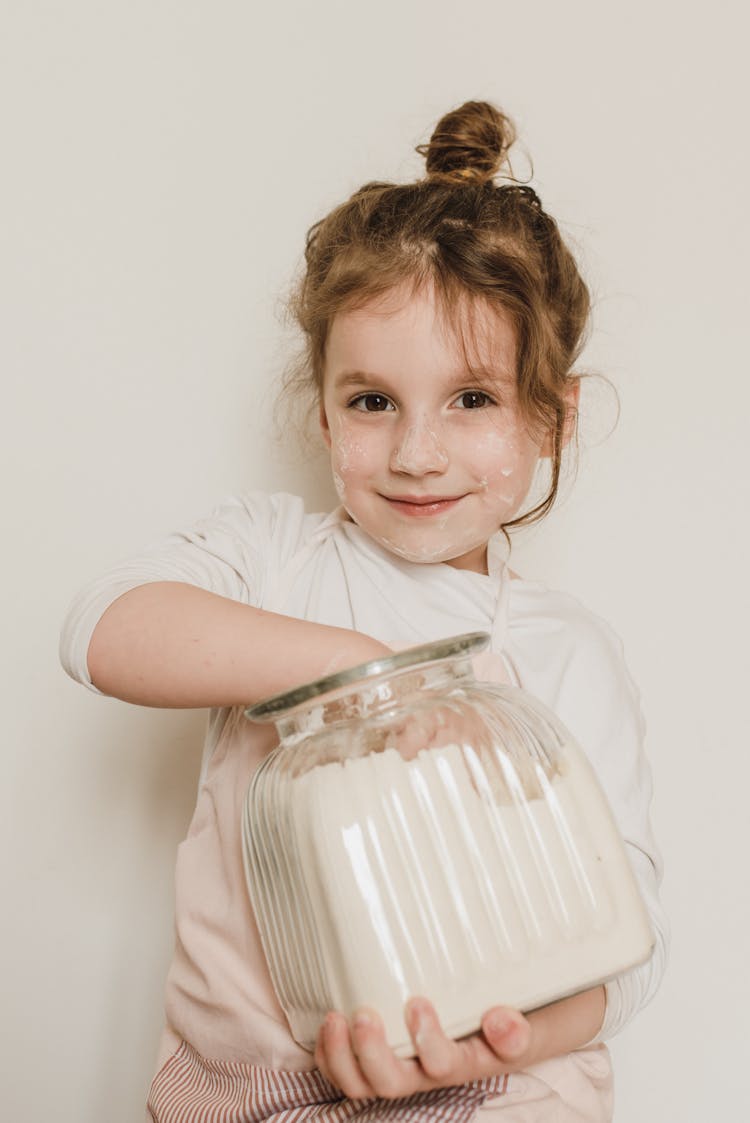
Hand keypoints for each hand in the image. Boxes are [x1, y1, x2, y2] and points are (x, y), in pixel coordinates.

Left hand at [314, 997, 532, 1099]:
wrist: (521, 1021)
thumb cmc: (520, 1018)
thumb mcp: (531, 1023)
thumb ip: (518, 1030)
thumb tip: (501, 1022)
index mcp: (467, 1063)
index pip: (443, 1067)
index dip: (426, 1043)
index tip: (418, 1002)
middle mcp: (431, 1071)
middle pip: (393, 1083)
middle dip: (372, 1053)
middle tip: (365, 1014)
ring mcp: (405, 1066)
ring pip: (365, 1085)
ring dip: (343, 1057)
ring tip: (336, 1018)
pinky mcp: (385, 1054)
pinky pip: (350, 1072)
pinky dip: (331, 1055)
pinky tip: (329, 1026)